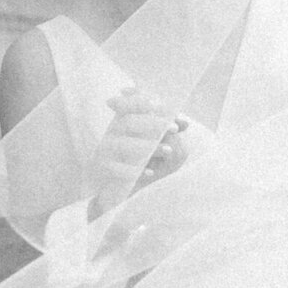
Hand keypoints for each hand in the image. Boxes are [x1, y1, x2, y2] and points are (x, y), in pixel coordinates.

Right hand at [89, 90, 193, 209]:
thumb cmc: (133, 156)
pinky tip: (150, 172)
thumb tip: (184, 122)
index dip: (140, 102)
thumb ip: (165, 131)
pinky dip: (134, 170)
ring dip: (148, 147)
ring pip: (124, 145)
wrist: (110, 185)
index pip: (127, 105)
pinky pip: (116, 168)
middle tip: (174, 129)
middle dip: (153, 124)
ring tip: (169, 150)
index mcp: (120, 120)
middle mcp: (111, 132)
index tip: (156, 103)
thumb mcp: (149, 141)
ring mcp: (105, 150)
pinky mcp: (103, 167)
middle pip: (129, 123)